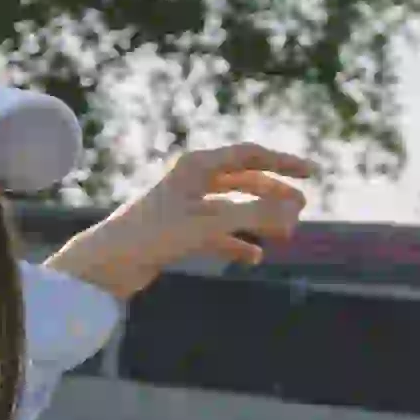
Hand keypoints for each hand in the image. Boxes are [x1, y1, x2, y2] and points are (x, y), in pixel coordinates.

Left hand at [46, 140, 317, 298]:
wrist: (107, 265)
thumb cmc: (152, 236)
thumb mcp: (209, 224)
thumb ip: (254, 216)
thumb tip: (295, 212)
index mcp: (195, 165)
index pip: (250, 155)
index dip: (283, 163)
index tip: (312, 174)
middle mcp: (190, 180)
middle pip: (244, 179)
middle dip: (273, 194)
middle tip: (301, 208)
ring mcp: (184, 207)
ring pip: (233, 208)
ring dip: (258, 219)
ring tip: (285, 234)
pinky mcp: (178, 232)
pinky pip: (217, 233)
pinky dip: (237, 244)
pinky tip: (253, 258)